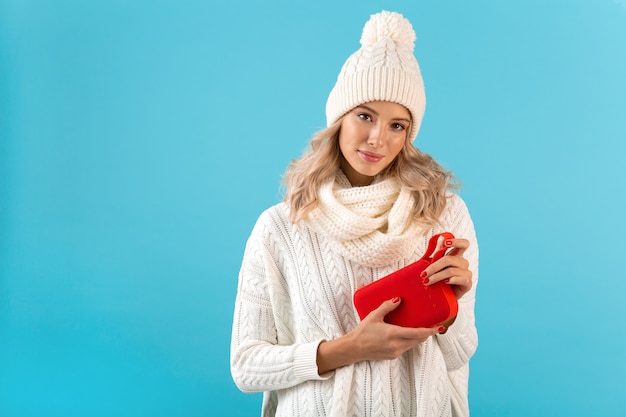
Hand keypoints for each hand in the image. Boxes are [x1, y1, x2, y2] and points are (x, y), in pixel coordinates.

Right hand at [316, 298, 438, 373]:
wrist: (354, 348)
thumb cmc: (362, 331)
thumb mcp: (374, 316)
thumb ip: (387, 306)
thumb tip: (398, 299)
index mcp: (393, 334)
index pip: (417, 333)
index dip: (430, 331)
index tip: (438, 327)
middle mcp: (396, 345)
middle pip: (418, 340)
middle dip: (427, 333)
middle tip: (434, 326)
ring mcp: (395, 352)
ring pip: (413, 344)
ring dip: (419, 337)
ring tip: (423, 329)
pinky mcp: (393, 355)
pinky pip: (406, 347)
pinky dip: (411, 341)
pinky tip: (409, 334)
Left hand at [422, 238, 472, 299]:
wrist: (442, 297)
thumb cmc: (438, 279)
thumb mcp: (435, 264)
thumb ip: (439, 251)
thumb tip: (440, 237)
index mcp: (456, 255)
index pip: (464, 244)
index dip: (456, 241)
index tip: (446, 243)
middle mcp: (463, 263)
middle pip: (450, 259)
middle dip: (434, 266)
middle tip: (423, 274)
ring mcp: (466, 273)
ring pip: (451, 270)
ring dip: (437, 276)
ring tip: (426, 281)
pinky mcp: (467, 283)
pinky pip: (461, 279)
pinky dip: (451, 280)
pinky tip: (444, 283)